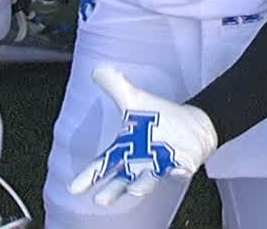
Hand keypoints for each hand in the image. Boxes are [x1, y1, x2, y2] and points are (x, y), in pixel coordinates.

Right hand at [68, 65, 217, 205]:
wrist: (192, 123)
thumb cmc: (160, 118)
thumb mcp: (135, 100)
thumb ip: (116, 86)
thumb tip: (97, 68)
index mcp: (125, 150)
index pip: (103, 165)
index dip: (89, 176)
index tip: (75, 188)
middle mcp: (139, 164)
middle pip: (121, 181)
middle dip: (112, 189)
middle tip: (102, 198)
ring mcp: (159, 167)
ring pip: (147, 181)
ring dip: (142, 185)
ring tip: (136, 188)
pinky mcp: (180, 166)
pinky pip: (178, 172)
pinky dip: (177, 172)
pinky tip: (177, 170)